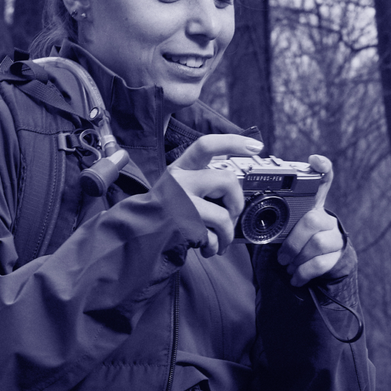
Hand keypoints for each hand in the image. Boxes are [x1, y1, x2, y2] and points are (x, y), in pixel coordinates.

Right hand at [168, 134, 264, 256]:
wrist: (135, 238)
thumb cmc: (162, 215)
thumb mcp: (176, 189)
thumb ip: (201, 183)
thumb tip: (235, 194)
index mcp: (180, 169)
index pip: (206, 145)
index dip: (233, 143)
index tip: (255, 146)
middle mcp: (178, 181)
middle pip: (226, 180)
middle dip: (237, 203)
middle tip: (231, 216)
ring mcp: (180, 203)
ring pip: (224, 214)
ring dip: (228, 233)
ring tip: (220, 241)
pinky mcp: (183, 225)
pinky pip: (213, 236)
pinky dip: (215, 246)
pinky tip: (207, 248)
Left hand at [277, 155, 343, 285]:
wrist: (315, 266)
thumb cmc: (292, 241)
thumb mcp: (282, 227)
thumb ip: (269, 218)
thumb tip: (238, 214)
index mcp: (311, 206)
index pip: (323, 180)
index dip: (322, 168)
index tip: (314, 159)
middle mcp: (326, 217)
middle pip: (313, 221)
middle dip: (293, 241)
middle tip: (281, 254)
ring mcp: (335, 236)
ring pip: (318, 244)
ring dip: (296, 257)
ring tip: (287, 264)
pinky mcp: (338, 255)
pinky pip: (321, 263)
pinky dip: (303, 272)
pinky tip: (295, 277)